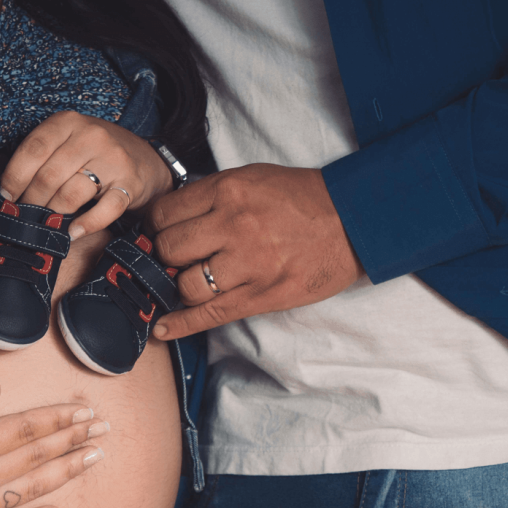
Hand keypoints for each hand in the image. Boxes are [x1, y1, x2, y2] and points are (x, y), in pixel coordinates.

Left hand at [0, 111, 172, 239]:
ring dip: (54, 213)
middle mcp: (91, 136)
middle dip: (32, 201)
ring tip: (47, 222)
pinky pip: (104, 211)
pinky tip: (73, 232)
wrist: (143, 158)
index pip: (33, 150)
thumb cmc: (93, 154)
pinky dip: (86, 225)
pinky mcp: (130, 184)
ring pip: (72, 194)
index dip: (14, 177)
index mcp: (68, 122)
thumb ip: (41, 158)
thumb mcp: (66, 142)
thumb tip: (7, 192)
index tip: (5, 198)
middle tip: (25, 215)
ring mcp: (113, 159)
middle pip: (49, 176)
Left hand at [145, 164, 364, 339]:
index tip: (156, 232)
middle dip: (164, 255)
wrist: (353, 219)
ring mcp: (248, 264)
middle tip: (174, 257)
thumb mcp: (253, 178)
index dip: (155, 225)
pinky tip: (163, 329)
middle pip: (169, 248)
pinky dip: (181, 324)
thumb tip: (171, 219)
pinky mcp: (261, 295)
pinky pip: (209, 314)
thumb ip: (212, 195)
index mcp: (228, 191)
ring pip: (186, 285)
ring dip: (180, 285)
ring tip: (187, 280)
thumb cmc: (302, 198)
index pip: (165, 213)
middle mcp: (233, 225)